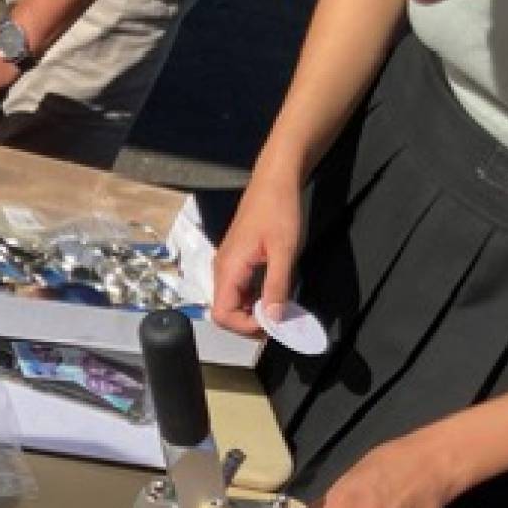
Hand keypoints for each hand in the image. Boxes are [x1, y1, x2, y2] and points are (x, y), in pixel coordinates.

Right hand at [210, 171, 301, 336]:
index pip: (223, 315)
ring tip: (279, 309)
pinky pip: (238, 289)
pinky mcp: (235, 261)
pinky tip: (273, 294)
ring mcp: (227, 264)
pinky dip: (253, 299)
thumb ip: (277, 287)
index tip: (273, 323)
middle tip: (278, 321)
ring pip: (231, 302)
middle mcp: (222, 268)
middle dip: (249, 323)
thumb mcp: (284, 251)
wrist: (274, 181)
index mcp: (229, 267)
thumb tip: (274, 319)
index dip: (245, 326)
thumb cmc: (278, 210)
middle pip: (224, 312)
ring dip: (252, 312)